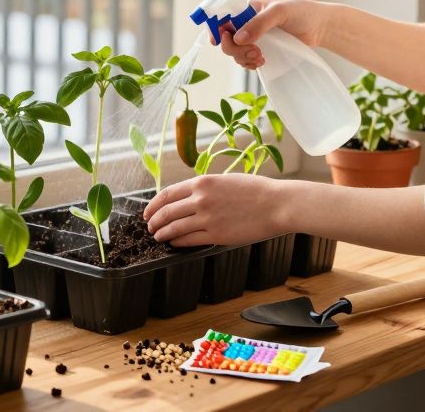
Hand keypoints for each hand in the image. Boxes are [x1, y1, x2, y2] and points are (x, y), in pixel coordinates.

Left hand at [143, 175, 290, 246]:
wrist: (276, 204)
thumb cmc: (255, 191)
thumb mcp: (225, 180)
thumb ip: (205, 188)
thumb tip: (187, 197)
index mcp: (202, 182)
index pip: (167, 194)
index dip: (153, 205)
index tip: (148, 212)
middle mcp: (201, 199)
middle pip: (166, 212)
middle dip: (154, 221)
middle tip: (150, 227)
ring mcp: (207, 218)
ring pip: (174, 228)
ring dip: (163, 234)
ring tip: (158, 237)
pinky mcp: (216, 235)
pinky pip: (189, 240)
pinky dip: (177, 242)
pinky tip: (174, 243)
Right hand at [216, 0, 333, 70]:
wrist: (321, 27)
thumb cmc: (302, 12)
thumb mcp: (280, 12)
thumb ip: (259, 23)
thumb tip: (237, 38)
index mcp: (248, 8)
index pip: (223, 16)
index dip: (215, 28)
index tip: (217, 41)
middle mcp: (247, 22)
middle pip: (226, 37)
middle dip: (233, 48)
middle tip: (252, 52)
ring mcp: (254, 37)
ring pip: (235, 51)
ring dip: (242, 57)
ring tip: (261, 57)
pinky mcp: (262, 50)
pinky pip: (246, 59)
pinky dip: (249, 63)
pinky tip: (261, 62)